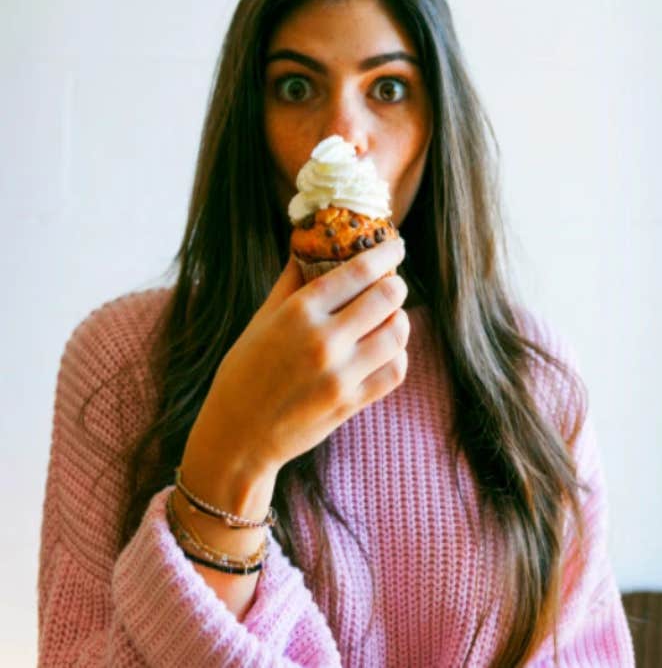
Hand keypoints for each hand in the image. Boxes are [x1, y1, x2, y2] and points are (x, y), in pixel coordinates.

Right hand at [185, 238, 410, 482]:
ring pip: (397, 333)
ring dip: (399, 319)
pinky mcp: (352, 402)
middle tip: (393, 284)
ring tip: (390, 317)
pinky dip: (398, 355)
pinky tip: (386, 350)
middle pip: (387, 297)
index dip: (385, 254)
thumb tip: (308, 246)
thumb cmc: (244, 374)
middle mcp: (323, 340)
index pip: (358, 270)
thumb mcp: (260, 321)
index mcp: (298, 313)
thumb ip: (289, 283)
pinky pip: (396, 371)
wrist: (238, 437)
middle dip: (396, 285)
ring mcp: (340, 374)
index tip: (396, 246)